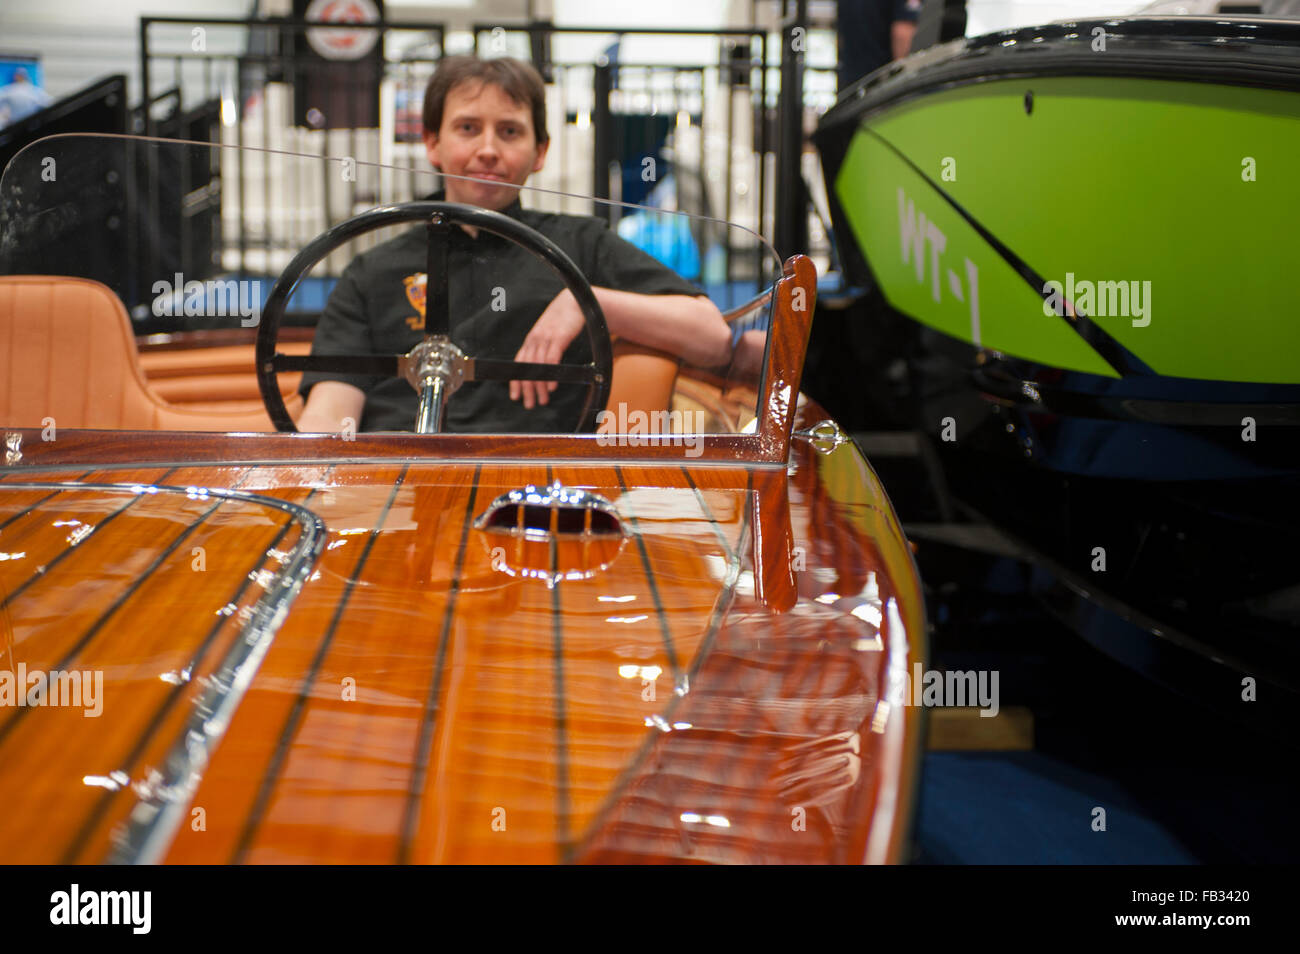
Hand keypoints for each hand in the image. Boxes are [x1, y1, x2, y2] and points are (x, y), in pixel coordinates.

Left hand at [510, 289, 583, 408]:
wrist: (573, 303)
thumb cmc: (562, 323)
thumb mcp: (548, 336)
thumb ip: (543, 351)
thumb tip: (541, 370)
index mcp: (531, 341)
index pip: (519, 364)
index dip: (515, 381)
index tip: (515, 397)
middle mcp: (535, 340)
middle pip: (527, 369)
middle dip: (527, 389)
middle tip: (530, 404)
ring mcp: (546, 338)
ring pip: (538, 367)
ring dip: (539, 386)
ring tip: (543, 399)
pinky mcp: (559, 337)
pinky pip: (551, 359)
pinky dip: (550, 374)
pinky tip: (551, 386)